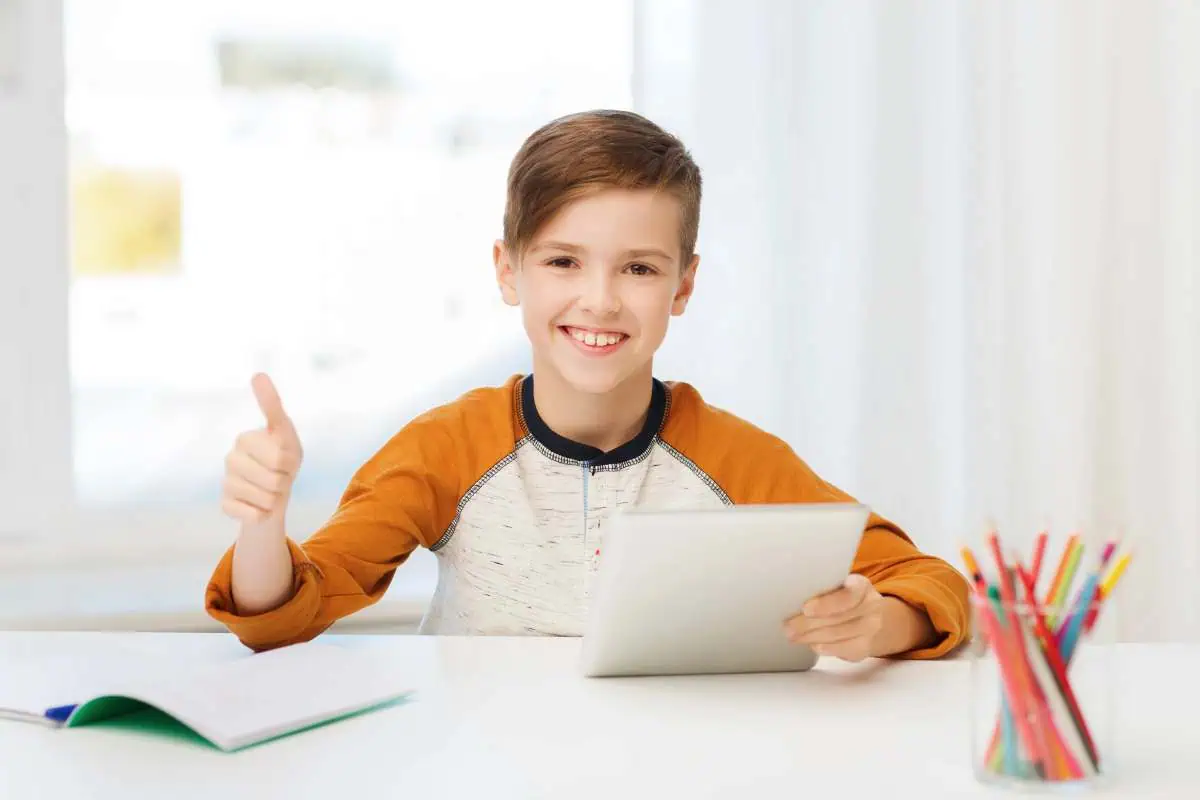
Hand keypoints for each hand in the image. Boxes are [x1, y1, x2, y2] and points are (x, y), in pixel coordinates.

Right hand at [220, 373, 303, 524]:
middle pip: (274, 478)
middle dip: (286, 481)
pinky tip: (259, 506)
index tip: (286, 457)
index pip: (279, 456)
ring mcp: (226, 483)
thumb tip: (257, 373)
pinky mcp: (226, 505)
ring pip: (266, 498)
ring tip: (270, 490)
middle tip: (280, 477)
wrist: (273, 493)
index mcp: (244, 438)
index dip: (291, 461)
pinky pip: (254, 515)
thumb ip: (272, 405)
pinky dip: (264, 514)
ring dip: (276, 498)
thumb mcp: (286, 433)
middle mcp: (230, 458)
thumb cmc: (283, 459)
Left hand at [784, 574, 884, 661]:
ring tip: (793, 636)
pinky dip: (825, 648)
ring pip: (837, 634)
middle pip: (837, 617)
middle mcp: (871, 606)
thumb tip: (792, 598)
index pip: (847, 595)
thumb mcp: (839, 587)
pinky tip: (813, 645)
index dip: (826, 603)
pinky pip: (843, 649)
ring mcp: (871, 628)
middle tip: (787, 626)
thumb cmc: (846, 599)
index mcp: (861, 586)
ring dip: (811, 636)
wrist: (875, 618)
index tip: (805, 608)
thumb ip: (823, 590)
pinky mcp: (866, 646)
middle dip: (808, 623)